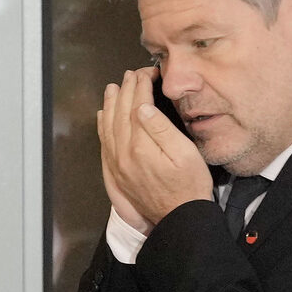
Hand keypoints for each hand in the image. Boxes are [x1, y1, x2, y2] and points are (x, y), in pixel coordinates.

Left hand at [98, 67, 212, 227]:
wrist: (179, 218)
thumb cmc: (189, 187)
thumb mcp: (185, 154)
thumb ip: (162, 129)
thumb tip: (143, 107)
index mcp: (141, 145)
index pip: (137, 105)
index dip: (141, 86)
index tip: (146, 73)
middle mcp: (123, 153)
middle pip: (120, 113)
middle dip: (125, 90)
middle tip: (131, 75)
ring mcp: (117, 164)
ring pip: (108, 126)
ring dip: (110, 104)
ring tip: (113, 88)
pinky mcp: (116, 173)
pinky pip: (104, 143)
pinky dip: (102, 126)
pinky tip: (103, 116)